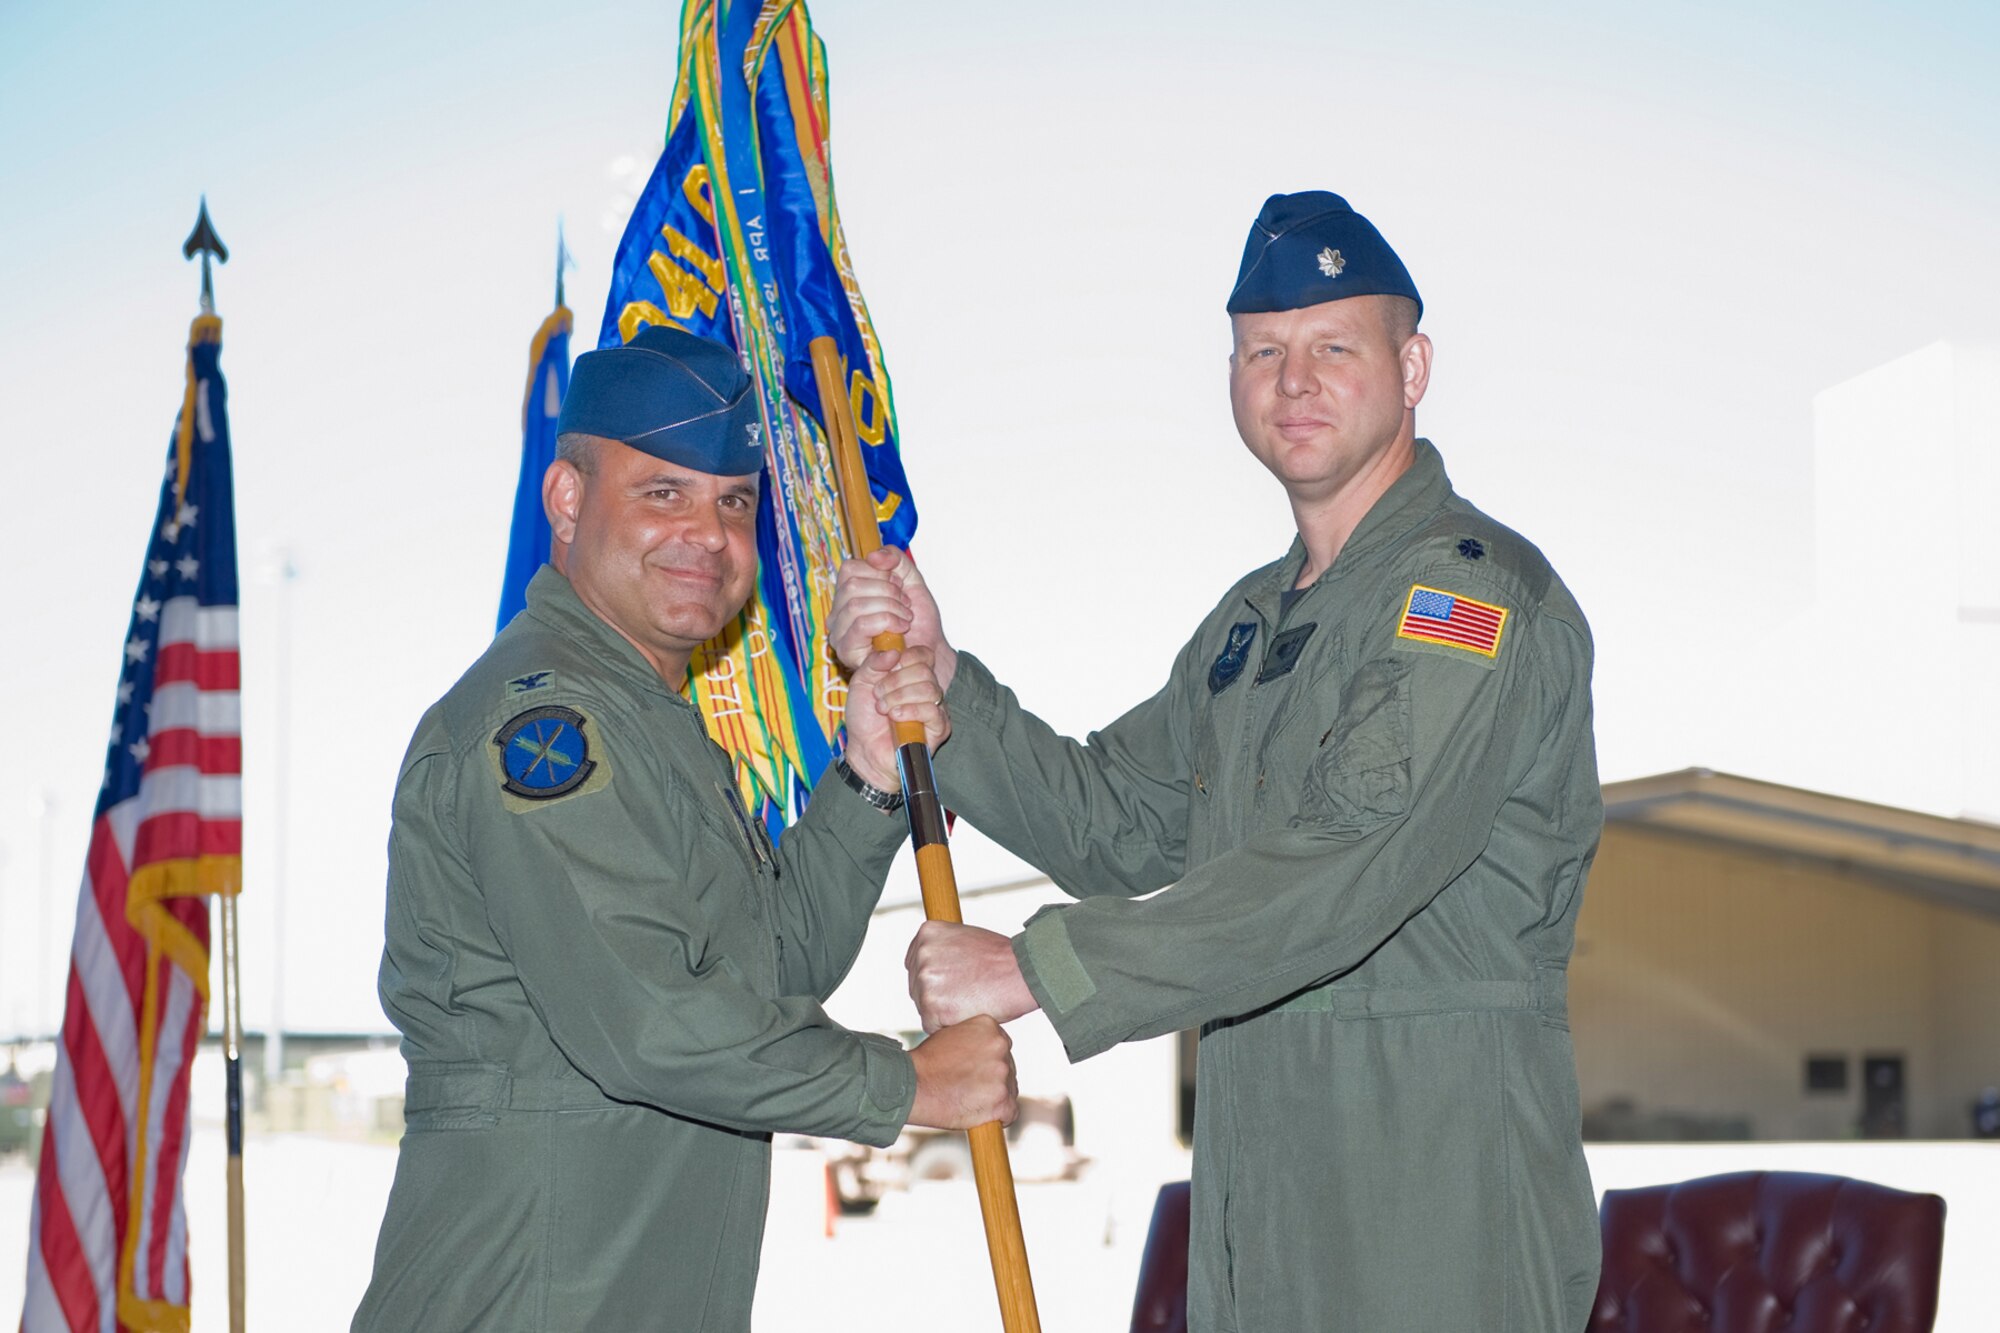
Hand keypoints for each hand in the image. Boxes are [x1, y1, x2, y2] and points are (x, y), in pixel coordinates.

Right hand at [831, 548, 955, 688]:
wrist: (931, 651)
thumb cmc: (919, 621)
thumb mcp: (912, 580)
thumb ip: (895, 560)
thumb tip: (873, 556)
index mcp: (847, 595)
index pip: (849, 569)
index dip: (879, 573)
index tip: (900, 586)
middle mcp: (838, 614)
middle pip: (852, 586)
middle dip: (887, 592)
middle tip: (905, 605)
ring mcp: (839, 634)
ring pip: (855, 605)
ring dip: (890, 608)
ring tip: (906, 619)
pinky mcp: (847, 652)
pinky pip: (861, 625)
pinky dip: (887, 622)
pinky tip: (900, 631)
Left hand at [841, 644, 949, 789]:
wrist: (865, 751)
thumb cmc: (864, 719)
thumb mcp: (861, 683)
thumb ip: (873, 663)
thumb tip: (893, 652)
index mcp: (911, 675)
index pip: (923, 654)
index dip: (905, 657)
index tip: (885, 670)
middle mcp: (926, 688)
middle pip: (924, 670)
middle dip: (895, 681)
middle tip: (878, 695)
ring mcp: (936, 707)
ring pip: (929, 689)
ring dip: (899, 697)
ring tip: (883, 709)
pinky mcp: (939, 727)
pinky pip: (932, 710)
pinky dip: (910, 711)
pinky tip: (895, 717)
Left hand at [905, 921, 1039, 1034]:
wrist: (1023, 973)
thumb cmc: (1002, 959)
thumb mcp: (966, 938)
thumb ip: (942, 949)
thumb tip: (930, 968)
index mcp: (927, 933)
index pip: (915, 964)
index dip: (936, 978)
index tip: (955, 982)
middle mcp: (921, 954)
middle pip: (916, 986)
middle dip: (937, 994)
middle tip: (966, 994)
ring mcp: (925, 980)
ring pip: (923, 1006)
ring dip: (943, 1010)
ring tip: (970, 1002)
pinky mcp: (933, 1006)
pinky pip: (931, 1025)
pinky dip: (948, 1025)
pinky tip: (967, 1014)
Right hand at [908, 1015, 1017, 1129]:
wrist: (912, 1086)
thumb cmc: (926, 1063)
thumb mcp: (951, 1035)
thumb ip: (974, 1040)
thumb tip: (984, 1054)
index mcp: (990, 1027)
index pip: (1000, 1046)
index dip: (987, 1061)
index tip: (973, 1071)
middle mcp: (1001, 1048)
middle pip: (1007, 1067)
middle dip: (992, 1078)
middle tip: (969, 1086)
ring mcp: (1003, 1075)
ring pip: (1009, 1089)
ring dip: (995, 1097)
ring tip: (969, 1099)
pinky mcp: (1003, 1102)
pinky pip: (1010, 1113)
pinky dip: (998, 1117)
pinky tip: (979, 1114)